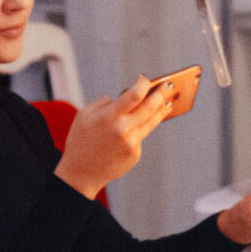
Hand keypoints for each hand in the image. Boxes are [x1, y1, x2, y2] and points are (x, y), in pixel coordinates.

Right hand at [56, 75, 176, 195]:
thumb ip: (103, 103)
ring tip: (168, 102)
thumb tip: (122, 97)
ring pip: (152, 122)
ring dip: (161, 110)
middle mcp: (124, 130)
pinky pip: (140, 136)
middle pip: (151, 107)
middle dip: (161, 93)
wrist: (80, 173)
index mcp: (110, 117)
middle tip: (170, 84)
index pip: (135, 95)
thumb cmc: (80, 141)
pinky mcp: (135, 154)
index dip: (143, 84)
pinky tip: (137, 127)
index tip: (145, 78)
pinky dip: (139, 130)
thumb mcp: (84, 116)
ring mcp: (132, 143)